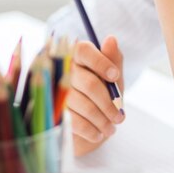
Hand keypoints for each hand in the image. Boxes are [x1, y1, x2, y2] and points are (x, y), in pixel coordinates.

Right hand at [67, 36, 124, 156]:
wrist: (91, 126)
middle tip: (119, 117)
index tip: (114, 76)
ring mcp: (56, 92)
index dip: (100, 62)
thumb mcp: (114, 78)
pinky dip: (91, 130)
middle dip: (108, 102)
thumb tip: (111, 38)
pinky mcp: (54, 113)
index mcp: (78, 56)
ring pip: (82, 104)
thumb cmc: (104, 96)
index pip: (84, 50)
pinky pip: (74, 121)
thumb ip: (113, 59)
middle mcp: (64, 71)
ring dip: (101, 119)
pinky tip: (99, 134)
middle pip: (88, 83)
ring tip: (111, 128)